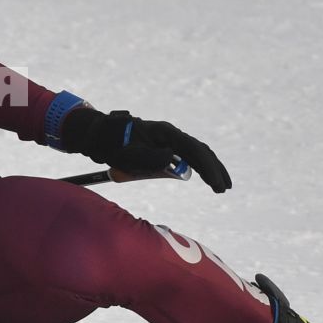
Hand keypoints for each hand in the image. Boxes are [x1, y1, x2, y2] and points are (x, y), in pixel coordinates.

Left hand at [60, 107, 231, 193]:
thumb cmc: (112, 145)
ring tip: (221, 186)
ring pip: (196, 152)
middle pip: (199, 150)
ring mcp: (168, 140)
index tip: (215, 183)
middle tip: (223, 189)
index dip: (207, 166)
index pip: (193, 149)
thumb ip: (148, 158)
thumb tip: (171, 159)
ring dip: (210, 168)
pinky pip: (187, 156)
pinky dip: (199, 166)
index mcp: (165, 132)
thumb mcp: (127, 154)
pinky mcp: (165, 147)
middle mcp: (170, 134)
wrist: (100, 136)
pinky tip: (206, 176)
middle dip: (214, 169)